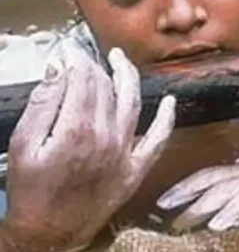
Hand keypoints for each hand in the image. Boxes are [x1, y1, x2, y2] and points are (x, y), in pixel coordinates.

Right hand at [0, 42, 175, 251]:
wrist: (48, 235)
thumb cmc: (31, 193)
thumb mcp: (22, 145)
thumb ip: (43, 104)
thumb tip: (60, 69)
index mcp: (76, 130)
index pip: (83, 78)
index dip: (76, 59)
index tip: (68, 50)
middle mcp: (106, 137)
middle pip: (106, 87)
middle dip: (95, 65)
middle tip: (85, 55)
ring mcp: (124, 153)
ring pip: (133, 103)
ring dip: (129, 76)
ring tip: (121, 60)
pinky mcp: (136, 169)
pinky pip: (158, 139)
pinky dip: (168, 118)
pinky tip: (171, 101)